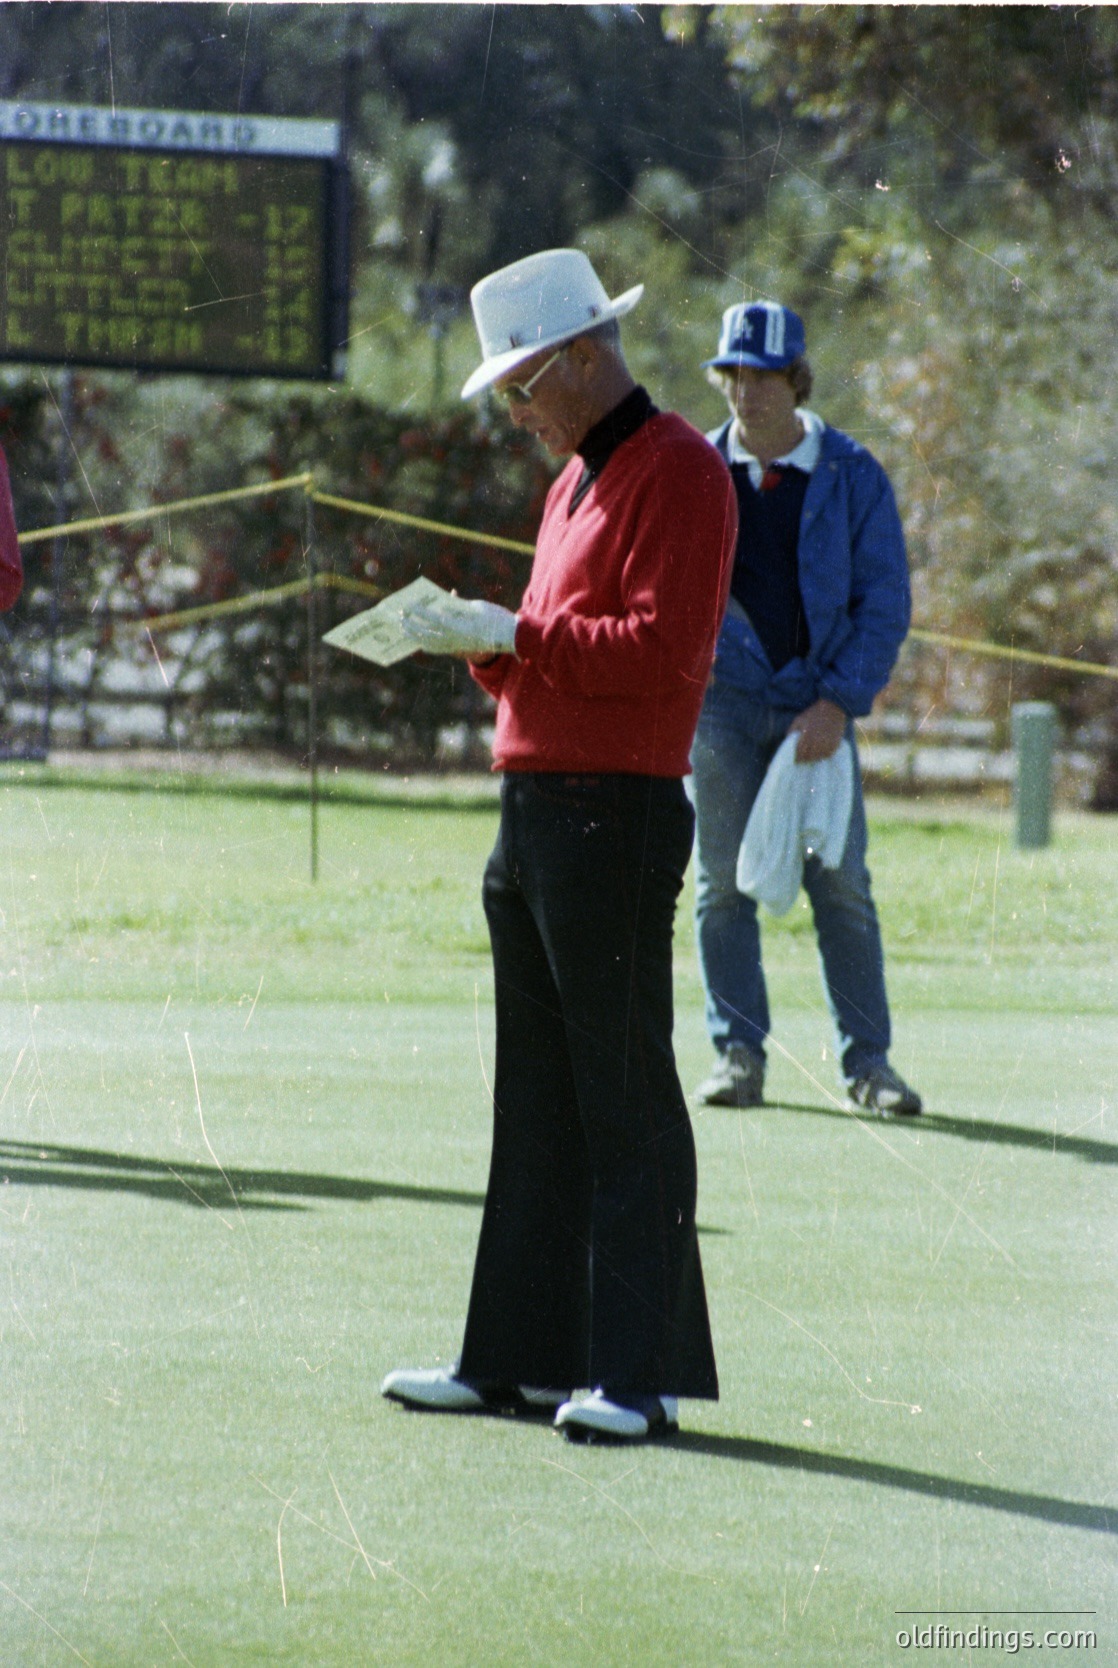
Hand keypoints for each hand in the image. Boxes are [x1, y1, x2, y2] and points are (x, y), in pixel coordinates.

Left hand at [401, 598, 517, 658]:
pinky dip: (427, 645)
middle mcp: (454, 639)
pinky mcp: (459, 651)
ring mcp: (456, 647)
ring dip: (415, 636)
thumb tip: (447, 598)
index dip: (418, 613)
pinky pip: (439, 649)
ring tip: (404, 629)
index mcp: (459, 627)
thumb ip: (459, 604)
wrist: (510, 638)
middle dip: (411, 625)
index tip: (406, 607)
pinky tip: (420, 642)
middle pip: (426, 633)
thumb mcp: (476, 607)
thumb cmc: (494, 618)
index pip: (433, 619)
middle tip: (399, 618)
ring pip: (430, 643)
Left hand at [788, 698, 845, 762]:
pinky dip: (822, 755)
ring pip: (817, 758)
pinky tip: (820, 752)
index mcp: (806, 738)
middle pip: (808, 758)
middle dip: (804, 759)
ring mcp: (826, 745)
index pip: (799, 754)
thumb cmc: (813, 714)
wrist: (833, 709)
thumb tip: (787, 741)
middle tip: (802, 758)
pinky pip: (826, 756)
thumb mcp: (799, 719)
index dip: (796, 758)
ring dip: (813, 758)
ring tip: (810, 755)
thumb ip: (791, 731)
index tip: (795, 759)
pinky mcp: (834, 745)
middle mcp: (816, 743)